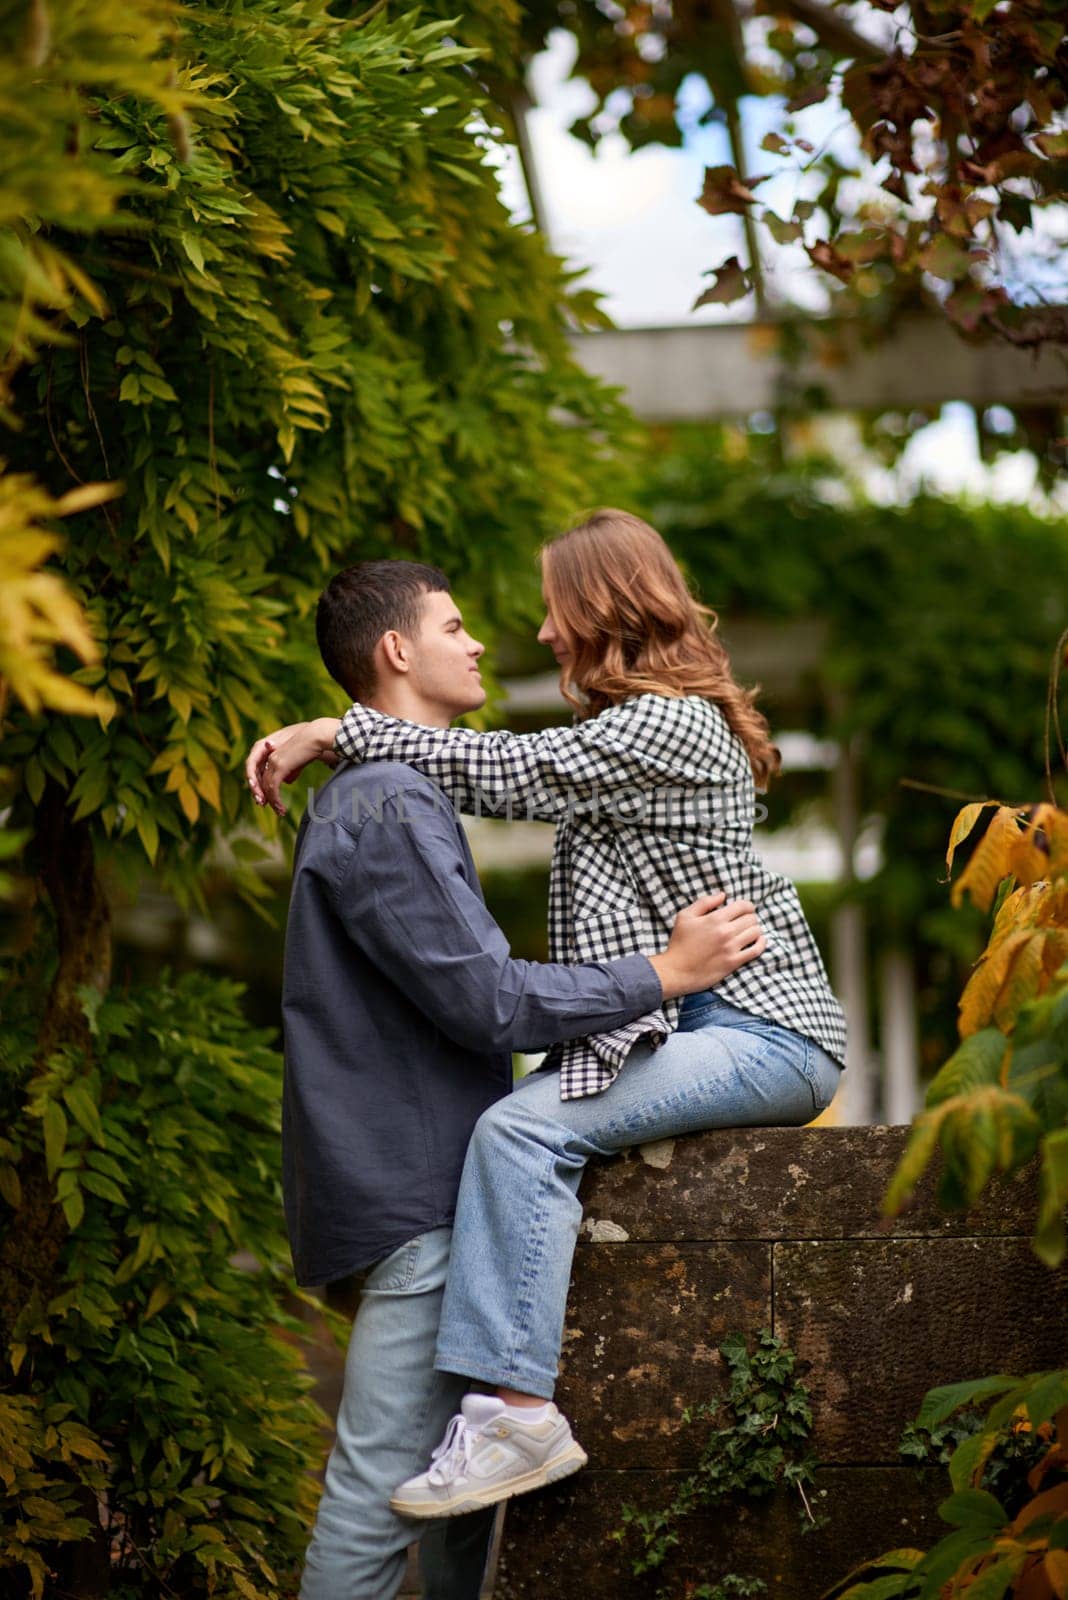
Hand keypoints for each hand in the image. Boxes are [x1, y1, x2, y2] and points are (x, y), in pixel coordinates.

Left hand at [246, 718, 340, 815]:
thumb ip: (291, 770)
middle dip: (268, 798)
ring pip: (267, 787)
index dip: (267, 789)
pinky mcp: (279, 767)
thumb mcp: (298, 760)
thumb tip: (288, 781)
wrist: (316, 736)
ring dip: (273, 802)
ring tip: (281, 812)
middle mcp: (270, 758)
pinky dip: (276, 800)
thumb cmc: (312, 746)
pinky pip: (273, 788)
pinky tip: (281, 808)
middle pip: (263, 782)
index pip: (265, 775)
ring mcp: (273, 762)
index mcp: (273, 754)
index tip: (273, 801)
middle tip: (277, 810)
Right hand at [647, 892, 764, 1000]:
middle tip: (745, 921)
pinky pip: (756, 950)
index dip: (748, 906)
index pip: (743, 906)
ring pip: (756, 933)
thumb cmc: (679, 943)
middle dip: (750, 918)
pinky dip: (761, 944)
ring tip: (749, 931)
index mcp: (715, 919)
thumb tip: (722, 895)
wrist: (676, 971)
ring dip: (755, 930)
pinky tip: (758, 941)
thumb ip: (704, 902)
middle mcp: (726, 932)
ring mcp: (731, 948)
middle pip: (751, 919)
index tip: (746, 909)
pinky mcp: (734, 962)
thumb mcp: (685, 916)